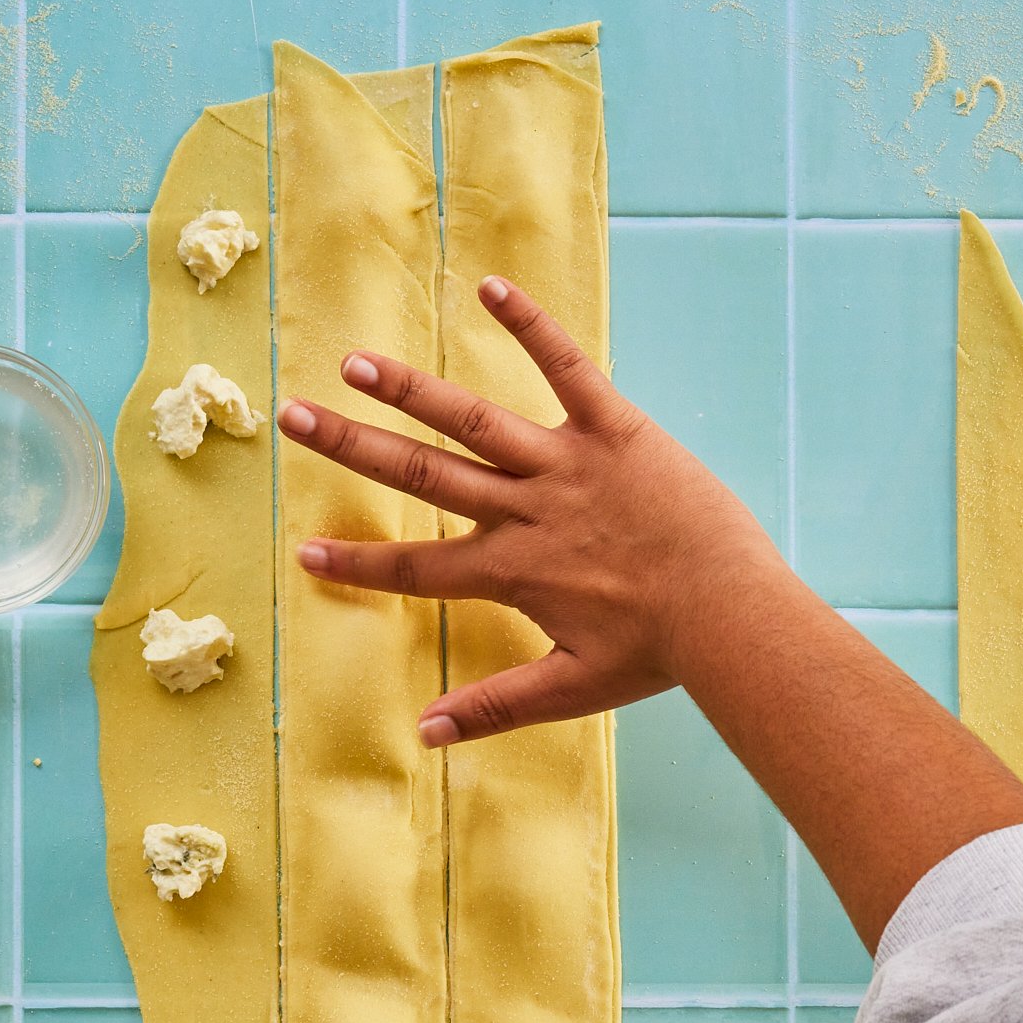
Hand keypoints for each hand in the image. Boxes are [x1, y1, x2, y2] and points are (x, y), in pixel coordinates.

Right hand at [276, 276, 780, 746]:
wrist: (730, 611)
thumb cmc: (659, 653)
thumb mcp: (572, 690)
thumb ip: (494, 709)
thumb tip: (425, 736)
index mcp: (512, 572)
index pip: (418, 569)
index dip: (360, 565)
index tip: (307, 554)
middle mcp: (526, 512)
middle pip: (424, 476)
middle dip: (353, 448)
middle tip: (292, 417)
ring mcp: (566, 465)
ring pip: (474, 421)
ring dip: (412, 390)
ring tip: (354, 362)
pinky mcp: (614, 429)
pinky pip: (567, 368)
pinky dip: (532, 327)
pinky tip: (491, 286)